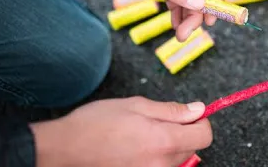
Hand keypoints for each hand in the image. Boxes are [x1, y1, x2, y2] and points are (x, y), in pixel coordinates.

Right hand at [31, 97, 211, 166]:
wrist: (63, 149)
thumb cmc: (95, 124)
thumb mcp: (136, 105)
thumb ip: (171, 110)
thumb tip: (197, 110)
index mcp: (163, 141)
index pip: (204, 136)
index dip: (200, 122)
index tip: (190, 115)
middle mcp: (160, 164)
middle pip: (191, 148)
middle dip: (183, 133)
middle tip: (159, 122)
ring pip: (175, 160)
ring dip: (168, 146)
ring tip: (143, 135)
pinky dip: (154, 157)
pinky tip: (136, 149)